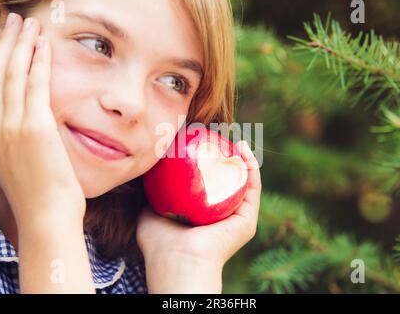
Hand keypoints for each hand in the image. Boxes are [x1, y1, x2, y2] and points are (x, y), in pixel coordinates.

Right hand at [0, 14, 84, 227]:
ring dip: (21, 44)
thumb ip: (12, 133)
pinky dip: (39, 61)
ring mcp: (11, 126)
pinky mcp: (35, 128)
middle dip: (4, 41)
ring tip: (29, 24)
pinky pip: (36, 85)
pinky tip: (44, 45)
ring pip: (12, 73)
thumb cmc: (37, 191)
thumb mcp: (14, 159)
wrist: (46, 215)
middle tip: (14, 20)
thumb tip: (25, 112)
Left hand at [136, 140, 260, 291]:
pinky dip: (251, 167)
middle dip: (230, 160)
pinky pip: (252, 189)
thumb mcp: (149, 213)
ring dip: (244, 160)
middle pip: (230, 183)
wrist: (176, 260)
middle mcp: (223, 218)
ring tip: (237, 140)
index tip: (204, 144)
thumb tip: (148, 177)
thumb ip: (152, 196)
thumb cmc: (159, 243)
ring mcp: (237, 220)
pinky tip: (243, 149)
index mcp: (204, 218)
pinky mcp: (248, 221)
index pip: (210, 187)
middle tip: (223, 139)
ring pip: (244, 183)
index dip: (210, 165)